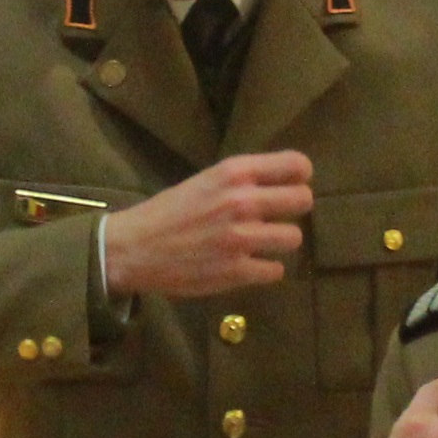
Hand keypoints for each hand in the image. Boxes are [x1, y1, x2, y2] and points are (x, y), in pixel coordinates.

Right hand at [99, 150, 314, 297]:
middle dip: (294, 209)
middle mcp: (242, 201)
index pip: (296, 166)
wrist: (134, 248)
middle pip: (303, 200)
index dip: (299, 177)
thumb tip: (281, 184)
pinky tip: (248, 265)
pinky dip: (265, 270)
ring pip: (293, 238)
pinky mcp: (237, 271)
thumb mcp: (205, 181)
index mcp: (234, 173)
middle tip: (277, 217)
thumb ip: (241, 181)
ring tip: (262, 244)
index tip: (292, 185)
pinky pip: (276, 271)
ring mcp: (242, 238)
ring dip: (280, 242)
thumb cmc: (168, 211)